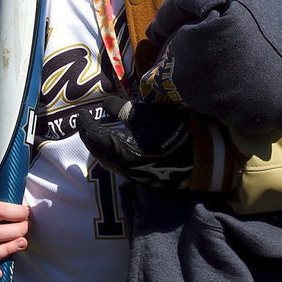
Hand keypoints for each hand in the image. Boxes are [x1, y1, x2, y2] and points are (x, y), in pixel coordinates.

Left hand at [77, 96, 192, 187]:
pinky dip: (108, 154)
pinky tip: (112, 146)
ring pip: (105, 160)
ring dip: (97, 146)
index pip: (93, 136)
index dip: (85, 123)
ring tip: (95, 133)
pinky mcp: (139, 176)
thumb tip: (107, 104)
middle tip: (83, 122)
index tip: (81, 113)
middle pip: (96, 150)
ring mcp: (130, 173)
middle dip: (87, 135)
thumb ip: (125, 109)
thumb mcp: (151, 114)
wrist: (200, 160)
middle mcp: (121, 165)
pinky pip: (115, 165)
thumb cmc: (175, 133)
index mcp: (120, 149)